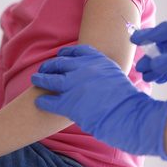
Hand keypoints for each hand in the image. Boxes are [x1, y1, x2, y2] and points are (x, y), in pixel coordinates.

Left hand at [32, 45, 166, 160]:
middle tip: (43, 69)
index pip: (77, 50)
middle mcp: (85, 68)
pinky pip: (50, 99)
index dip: (65, 53)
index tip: (60, 56)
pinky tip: (40, 101)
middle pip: (61, 62)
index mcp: (98, 60)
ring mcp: (76, 84)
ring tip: (35, 79)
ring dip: (41, 78)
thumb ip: (103, 71)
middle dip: (50, 65)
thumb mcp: (115, 75)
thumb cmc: (126, 100)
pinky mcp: (70, 103)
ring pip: (51, 78)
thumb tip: (96, 73)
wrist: (131, 115)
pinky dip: (43, 100)